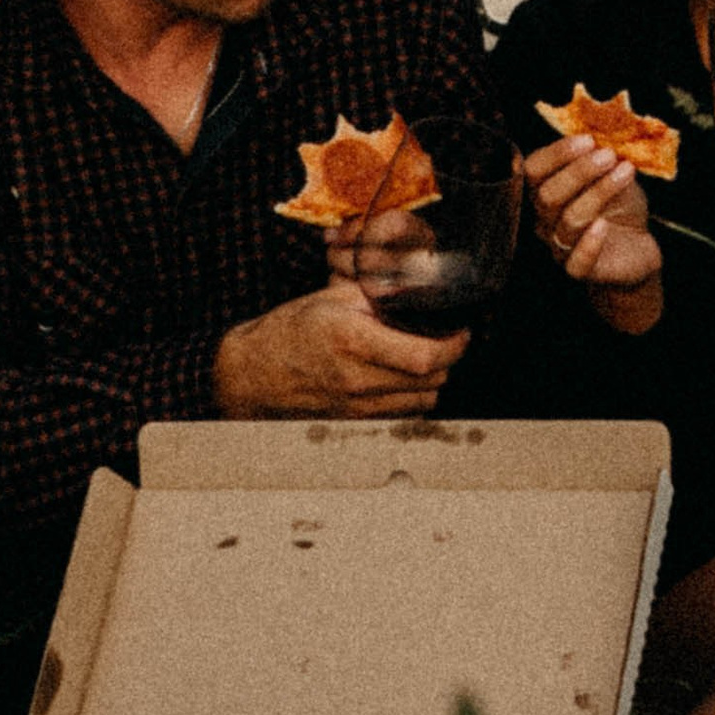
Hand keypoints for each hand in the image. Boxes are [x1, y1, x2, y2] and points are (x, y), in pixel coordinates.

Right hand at [214, 280, 466, 418]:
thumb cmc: (291, 331)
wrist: (254, 374)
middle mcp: (357, 378)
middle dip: (448, 360)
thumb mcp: (332, 299)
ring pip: (424, 401)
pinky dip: (413, 397)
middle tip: (445, 340)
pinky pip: (404, 414)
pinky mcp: (356, 423)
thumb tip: (417, 291)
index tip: (460, 333)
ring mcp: (357, 406)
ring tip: (424, 359)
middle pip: (432, 381)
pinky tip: (403, 379)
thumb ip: (376, 297)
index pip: (424, 356)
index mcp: (353, 340)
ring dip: (433, 380)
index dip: (454, 346)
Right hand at [523, 133, 663, 309]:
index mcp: (546, 191)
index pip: (533, 171)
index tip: (588, 140)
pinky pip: (577, 262)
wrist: (639, 246)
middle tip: (607, 155)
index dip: (557, 154)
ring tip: (625, 172)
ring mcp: (561, 247)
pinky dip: (589, 244)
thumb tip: (605, 128)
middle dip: (579, 172)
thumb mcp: (613, 173)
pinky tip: (604, 225)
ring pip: (569, 220)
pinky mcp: (581, 270)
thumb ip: (604, 155)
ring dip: (598, 192)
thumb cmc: (619, 206)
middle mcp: (546, 220)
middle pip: (548, 196)